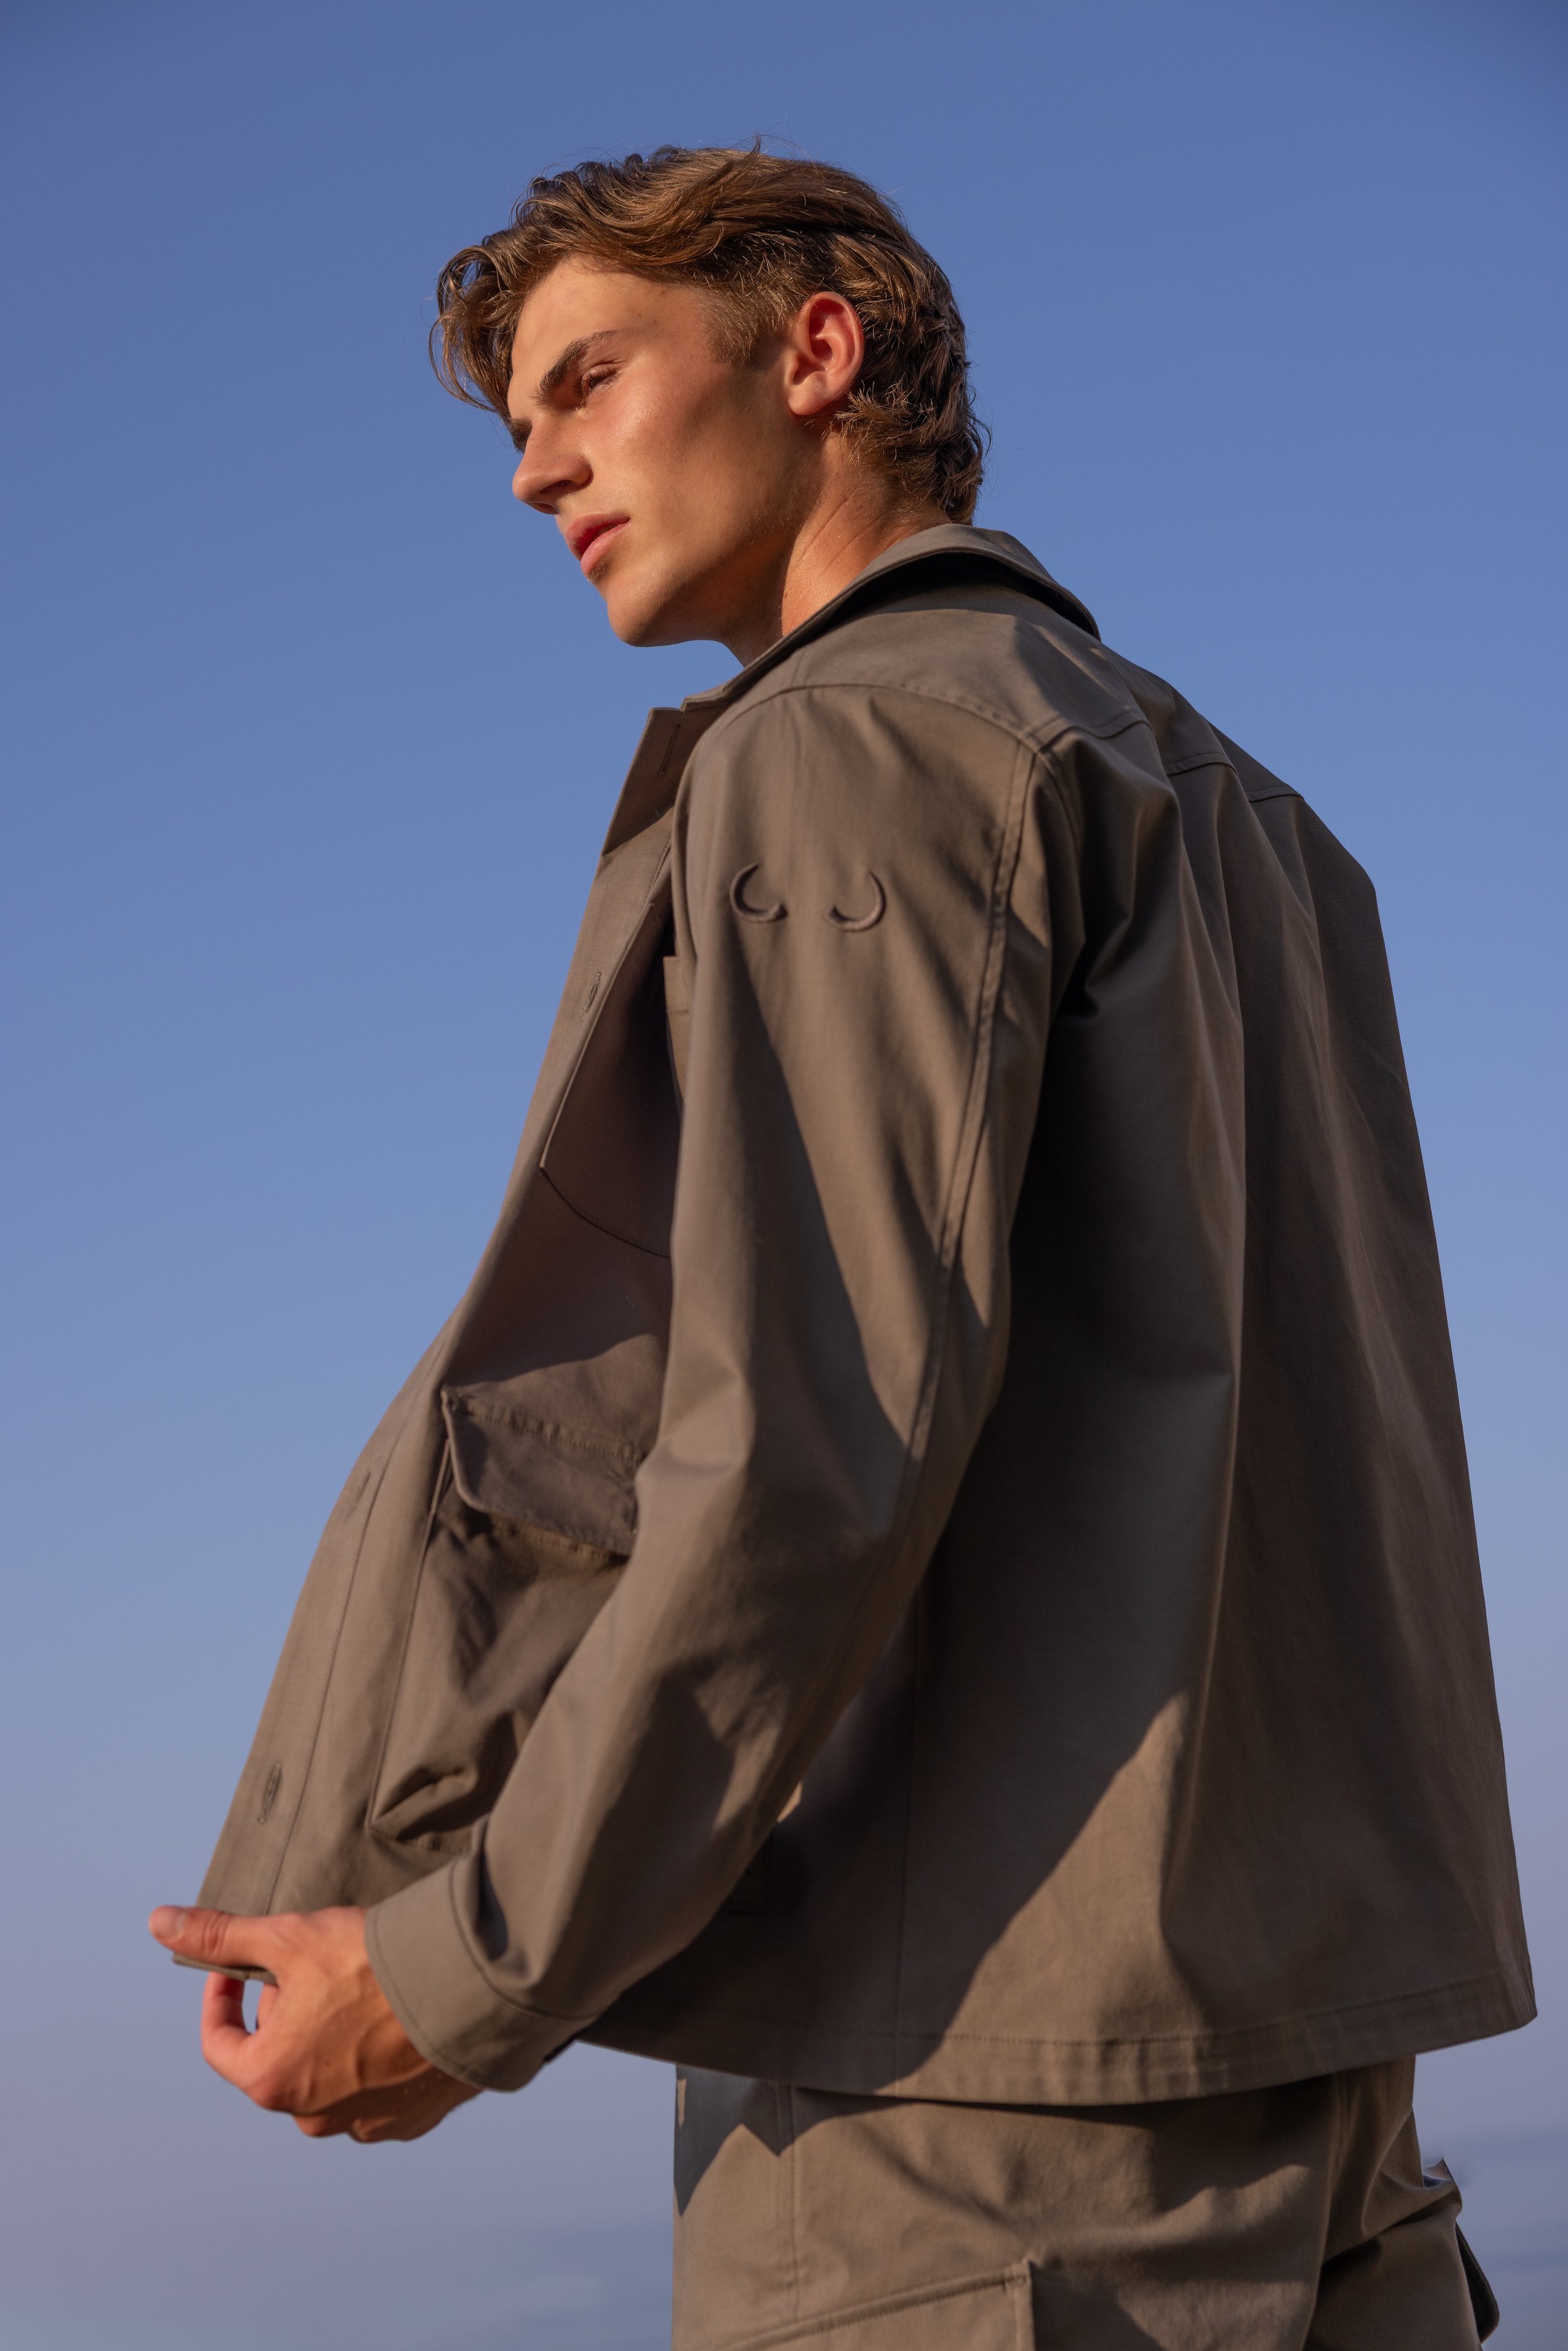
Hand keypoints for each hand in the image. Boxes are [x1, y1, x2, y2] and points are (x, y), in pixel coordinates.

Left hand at [149, 1902, 479, 2142]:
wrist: (467, 1988)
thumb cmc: (371, 1964)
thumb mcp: (288, 1938)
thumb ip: (222, 1936)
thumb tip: (159, 1922)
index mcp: (272, 2080)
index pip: (221, 2045)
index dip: (223, 1997)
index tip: (240, 1967)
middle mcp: (312, 2116)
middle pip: (279, 2058)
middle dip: (286, 2012)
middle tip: (312, 1967)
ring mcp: (365, 2124)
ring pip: (328, 2077)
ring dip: (331, 2039)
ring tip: (359, 1991)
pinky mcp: (411, 2121)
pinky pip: (379, 2090)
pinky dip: (378, 2059)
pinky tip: (396, 2019)